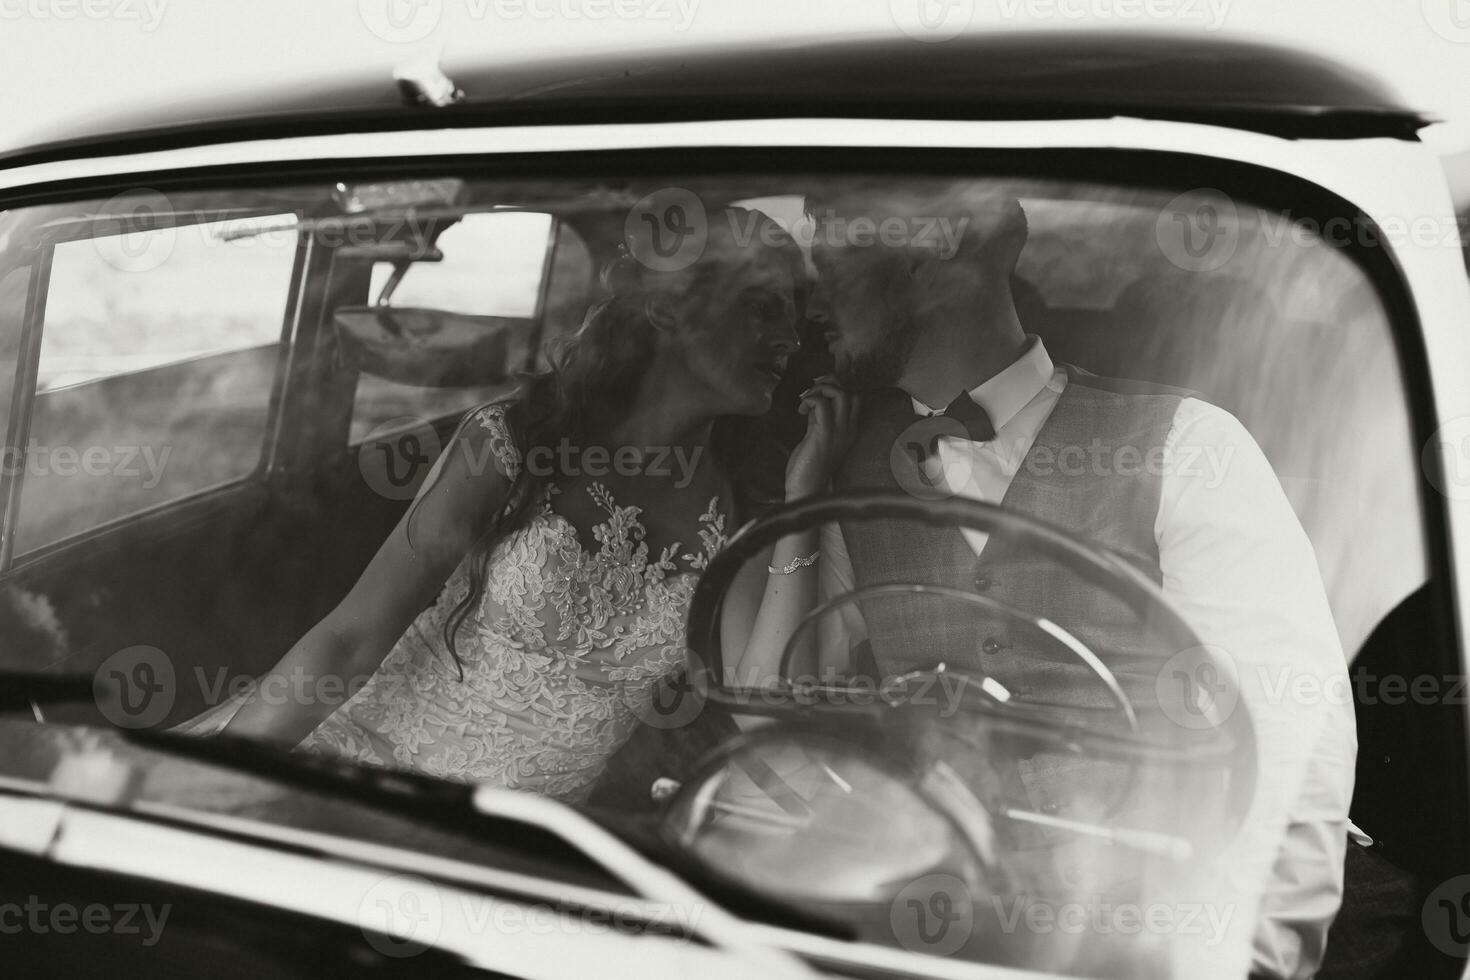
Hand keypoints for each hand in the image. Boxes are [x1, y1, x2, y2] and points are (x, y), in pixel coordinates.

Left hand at [786, 375, 859, 499]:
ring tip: (806, 400)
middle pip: (849, 392)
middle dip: (829, 384)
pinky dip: (810, 399)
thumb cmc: (809, 466)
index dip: (838, 388)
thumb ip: (818, 419)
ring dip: (819, 390)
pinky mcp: (823, 435)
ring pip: (840, 394)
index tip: (819, 394)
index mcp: (850, 431)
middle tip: (811, 392)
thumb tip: (815, 401)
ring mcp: (838, 432)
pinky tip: (801, 410)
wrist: (806, 490)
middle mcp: (848, 430)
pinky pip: (822, 405)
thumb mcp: (816, 437)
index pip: (856, 399)